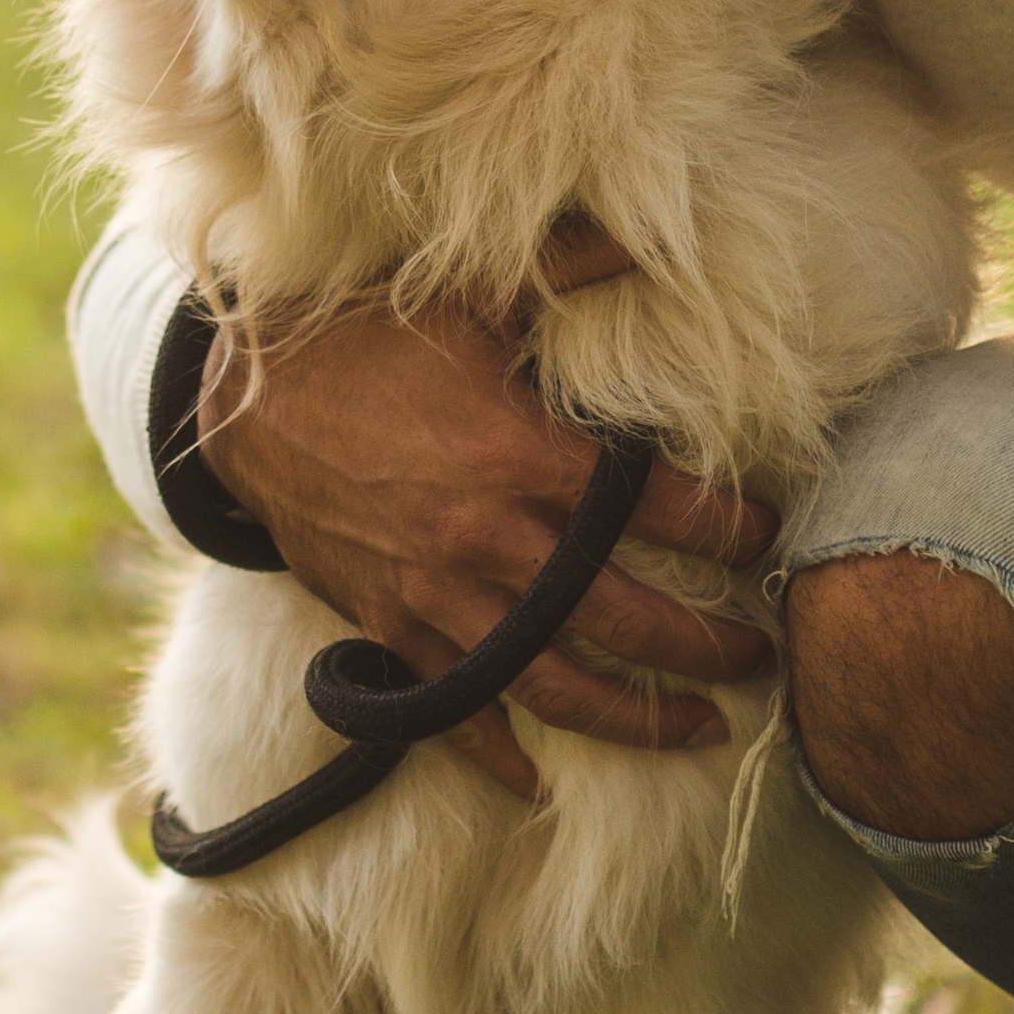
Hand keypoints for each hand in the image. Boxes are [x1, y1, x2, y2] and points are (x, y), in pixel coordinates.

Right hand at [191, 222, 783, 792]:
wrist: (244, 398)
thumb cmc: (366, 337)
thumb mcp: (470, 293)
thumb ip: (567, 266)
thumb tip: (649, 230)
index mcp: (526, 453)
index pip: (662, 509)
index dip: (730, 528)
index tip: (769, 539)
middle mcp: (493, 538)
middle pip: (627, 617)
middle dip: (707, 646)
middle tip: (759, 658)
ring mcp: (440, 594)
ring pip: (557, 682)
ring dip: (636, 716)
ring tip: (699, 729)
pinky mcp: (391, 626)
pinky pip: (453, 709)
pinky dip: (496, 754)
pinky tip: (539, 782)